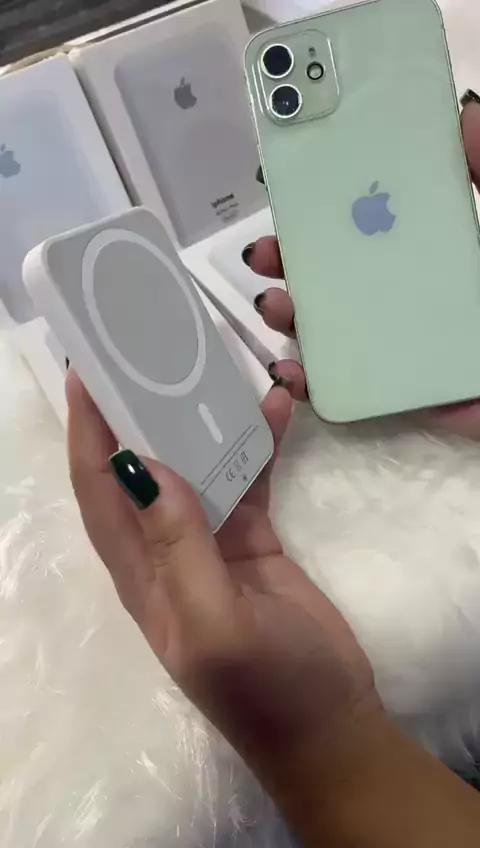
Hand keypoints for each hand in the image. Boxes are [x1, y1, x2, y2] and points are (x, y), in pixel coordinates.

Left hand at [66, 370, 379, 786]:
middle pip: (138, 469)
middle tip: (148, 353)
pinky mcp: (251, 542)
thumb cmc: (265, 686)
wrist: (331, 724)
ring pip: (194, 467)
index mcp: (140, 574)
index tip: (86, 372)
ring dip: (200, 421)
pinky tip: (274, 411)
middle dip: (135, 413)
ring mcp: (209, 544)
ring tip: (214, 365)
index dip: (86, 434)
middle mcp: (164, 552)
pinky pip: (245, 480)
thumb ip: (178, 546)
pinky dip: (256, 446)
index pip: (98, 491)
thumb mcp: (214, 621)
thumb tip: (140, 466)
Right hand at [246, 96, 479, 438]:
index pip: (369, 223)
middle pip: (334, 275)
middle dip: (288, 260)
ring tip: (274, 303)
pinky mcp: (400, 392)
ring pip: (328, 330)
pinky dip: (307, 382)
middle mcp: (406, 294)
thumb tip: (463, 111)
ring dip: (289, 314)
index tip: (288, 186)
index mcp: (429, 250)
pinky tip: (291, 369)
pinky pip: (344, 389)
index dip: (325, 206)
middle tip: (264, 250)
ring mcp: (399, 345)